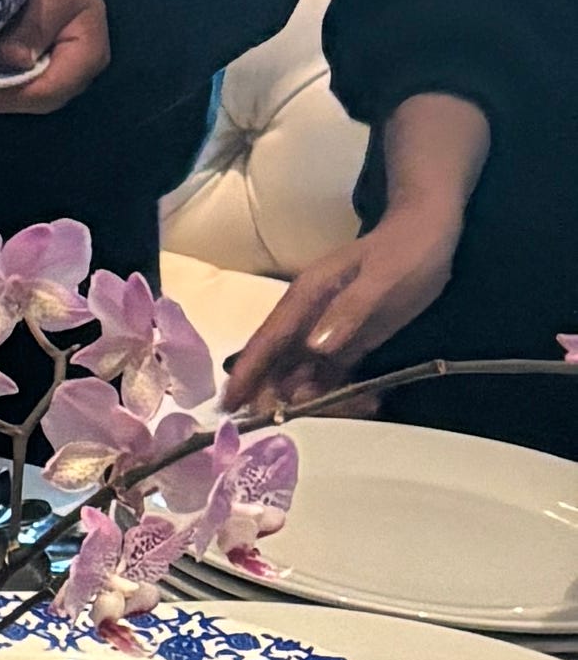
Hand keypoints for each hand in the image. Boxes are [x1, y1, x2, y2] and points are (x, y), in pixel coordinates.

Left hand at [0, 0, 110, 111]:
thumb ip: (35, 25)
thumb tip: (12, 61)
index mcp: (89, 55)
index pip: (46, 89)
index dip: (4, 93)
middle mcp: (73, 79)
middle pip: (25, 100)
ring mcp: (51, 85)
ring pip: (10, 101)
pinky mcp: (31, 84)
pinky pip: (3, 93)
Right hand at [227, 213, 461, 414]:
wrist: (430, 233)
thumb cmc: (405, 251)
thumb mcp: (380, 280)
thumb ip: (348, 312)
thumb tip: (314, 347)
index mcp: (307, 297)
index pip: (268, 339)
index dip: (248, 372)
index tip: (228, 404)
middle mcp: (310, 318)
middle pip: (280, 363)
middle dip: (275, 394)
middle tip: (282, 426)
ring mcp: (329, 332)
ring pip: (306, 373)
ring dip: (314, 399)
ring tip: (343, 415)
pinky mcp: (351, 342)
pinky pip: (335, 375)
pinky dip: (343, 393)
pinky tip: (365, 405)